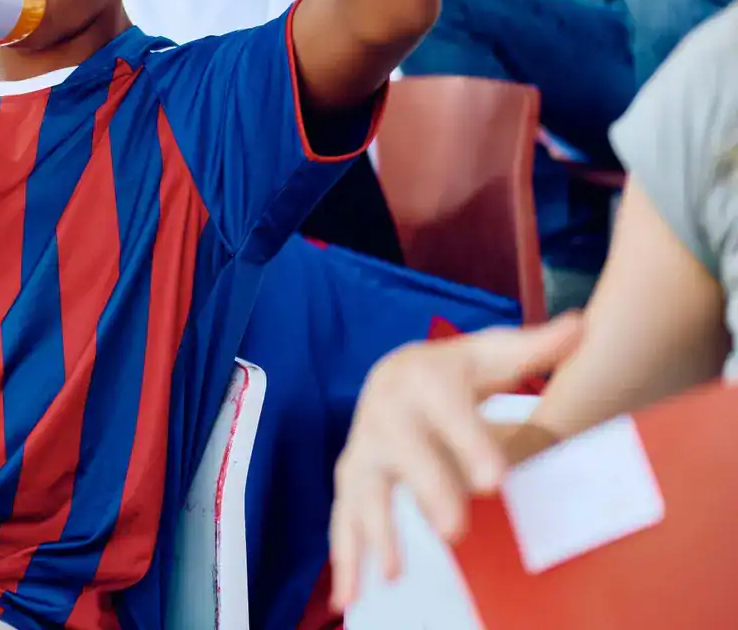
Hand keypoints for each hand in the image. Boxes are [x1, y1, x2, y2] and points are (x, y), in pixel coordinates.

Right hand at [328, 314, 583, 609]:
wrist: (396, 376)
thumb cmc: (455, 372)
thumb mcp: (491, 355)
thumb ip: (535, 347)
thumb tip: (581, 326)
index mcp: (420, 378)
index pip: (446, 409)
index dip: (469, 441)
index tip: (497, 478)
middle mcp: (383, 413)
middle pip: (402, 452)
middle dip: (425, 490)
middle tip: (454, 530)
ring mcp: (362, 450)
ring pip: (363, 491)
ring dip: (373, 532)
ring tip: (392, 575)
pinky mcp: (351, 481)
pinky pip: (342, 520)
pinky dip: (343, 558)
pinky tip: (348, 598)